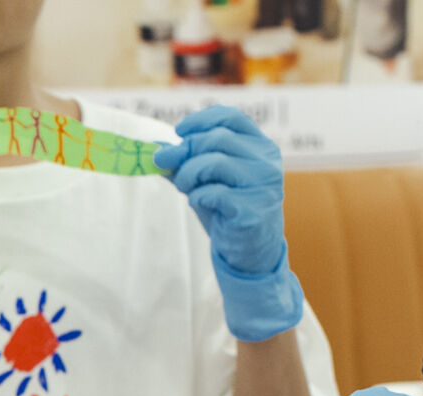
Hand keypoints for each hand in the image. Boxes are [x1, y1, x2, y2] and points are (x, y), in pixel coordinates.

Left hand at [152, 105, 302, 341]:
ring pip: (215, 162)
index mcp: (259, 147)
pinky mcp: (252, 208)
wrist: (248, 250)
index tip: (179, 131)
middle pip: (217, 139)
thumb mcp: (207, 179)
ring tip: (186, 187)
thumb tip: (156, 147)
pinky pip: (214, 193)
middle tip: (168, 166)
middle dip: (185, 151)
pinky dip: (197, 196)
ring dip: (189, 174)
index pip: (233, 118)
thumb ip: (185, 162)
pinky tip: (199, 203)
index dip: (202, 120)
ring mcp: (263, 184)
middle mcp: (266, 161)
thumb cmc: (227, 209)